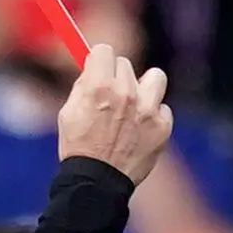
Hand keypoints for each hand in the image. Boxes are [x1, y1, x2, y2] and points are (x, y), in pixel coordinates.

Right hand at [55, 44, 173, 184]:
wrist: (97, 182)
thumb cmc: (79, 147)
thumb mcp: (69, 111)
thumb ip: (84, 85)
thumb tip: (93, 66)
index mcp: (99, 86)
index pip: (105, 50)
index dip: (100, 61)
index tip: (99, 70)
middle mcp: (126, 93)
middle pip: (125, 65)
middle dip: (117, 77)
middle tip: (111, 97)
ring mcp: (148, 110)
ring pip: (156, 77)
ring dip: (145, 87)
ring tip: (136, 104)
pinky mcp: (163, 127)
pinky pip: (164, 108)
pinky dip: (154, 116)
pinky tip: (142, 130)